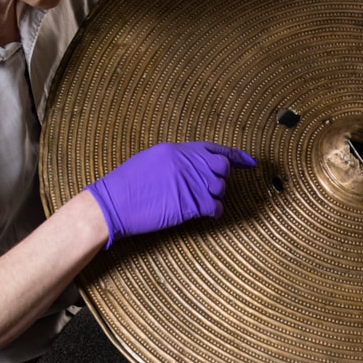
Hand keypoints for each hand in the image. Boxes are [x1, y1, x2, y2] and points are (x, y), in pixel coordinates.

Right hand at [85, 141, 256, 247]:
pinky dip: (215, 211)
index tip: (249, 162)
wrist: (113, 203)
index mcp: (176, 149)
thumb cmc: (126, 186)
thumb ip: (174, 160)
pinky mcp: (189, 204)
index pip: (214, 148)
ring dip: (216, 196)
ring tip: (202, 201)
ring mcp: (189, 183)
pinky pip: (215, 206)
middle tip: (211, 188)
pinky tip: (207, 213)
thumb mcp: (150, 160)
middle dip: (221, 177)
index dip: (235, 155)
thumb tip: (192, 166)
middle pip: (221, 166)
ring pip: (220, 187)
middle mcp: (186, 163)